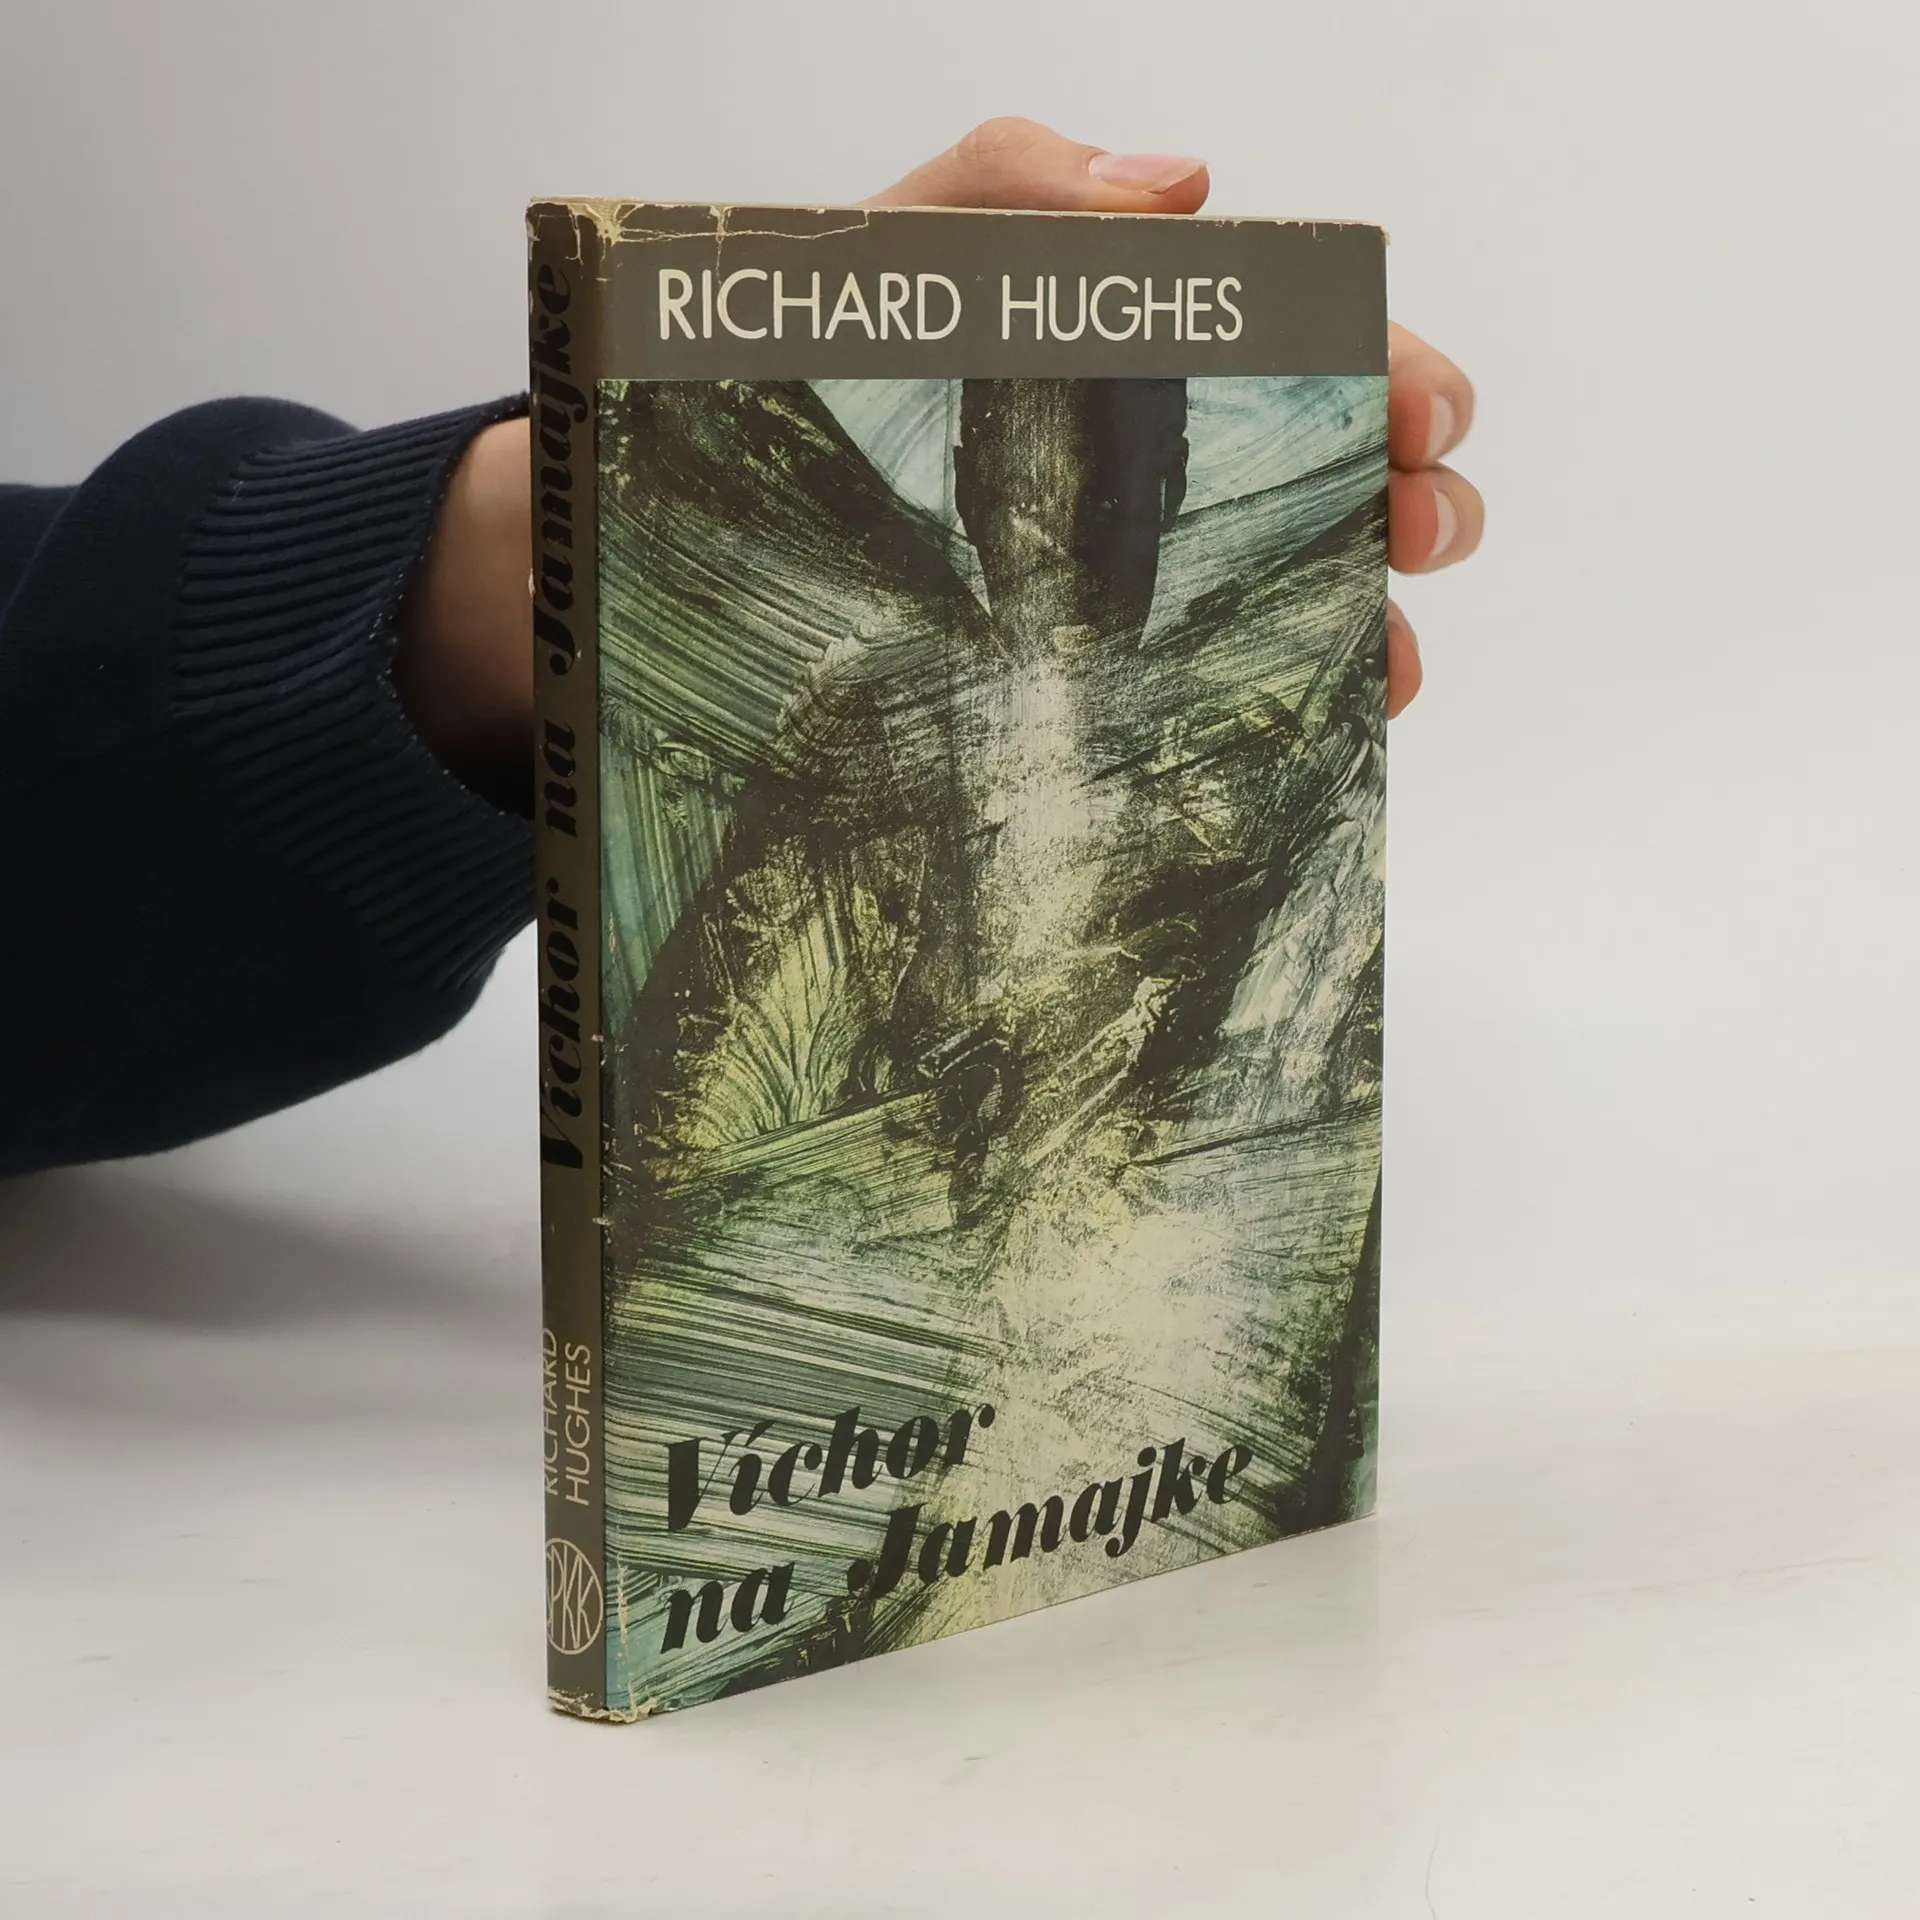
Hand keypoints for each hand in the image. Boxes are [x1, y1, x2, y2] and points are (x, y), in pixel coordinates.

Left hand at [868, 117, 1480, 718]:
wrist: (748, 447)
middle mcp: (1189, 443)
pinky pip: (1230, 667)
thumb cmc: (845, 339)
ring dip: (1380, 610)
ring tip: (1396, 653)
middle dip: (1419, 496)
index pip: (1325, 346)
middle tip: (1418, 527)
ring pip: (1315, 575)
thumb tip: (1175, 193)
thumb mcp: (919, 237)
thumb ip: (1022, 181)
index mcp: (1172, 337)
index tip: (1420, 417)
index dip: (1398, 374)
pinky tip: (1339, 712)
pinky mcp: (1112, 641)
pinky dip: (1305, 689)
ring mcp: (1156, 549)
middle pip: (1352, 467)